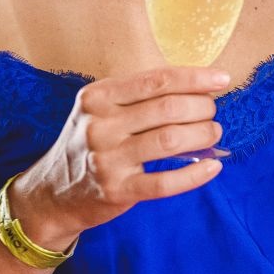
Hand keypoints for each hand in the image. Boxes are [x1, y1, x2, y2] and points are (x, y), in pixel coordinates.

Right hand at [9, 66, 232, 247]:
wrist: (52, 194)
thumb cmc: (88, 144)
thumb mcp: (99, 111)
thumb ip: (138, 98)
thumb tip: (198, 90)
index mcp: (97, 97)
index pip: (156, 80)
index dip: (195, 79)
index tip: (221, 80)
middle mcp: (99, 125)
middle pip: (168, 108)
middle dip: (202, 108)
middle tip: (213, 113)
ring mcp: (107, 159)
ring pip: (171, 140)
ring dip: (203, 136)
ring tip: (213, 134)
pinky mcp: (116, 191)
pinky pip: (165, 182)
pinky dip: (195, 174)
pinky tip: (212, 166)